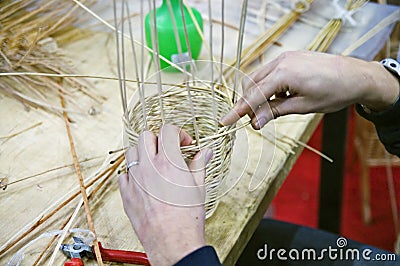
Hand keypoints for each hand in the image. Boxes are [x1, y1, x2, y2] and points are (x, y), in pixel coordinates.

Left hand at [119, 124, 212, 265]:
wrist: (173, 242)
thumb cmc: (186, 218)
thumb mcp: (199, 187)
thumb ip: (199, 164)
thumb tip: (205, 153)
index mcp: (169, 162)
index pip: (167, 130)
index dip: (178, 133)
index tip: (183, 143)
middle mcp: (149, 167)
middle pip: (146, 135)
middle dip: (158, 139)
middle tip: (168, 149)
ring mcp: (135, 180)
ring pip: (131, 151)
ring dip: (143, 153)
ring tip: (154, 163)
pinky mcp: (126, 194)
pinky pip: (123, 174)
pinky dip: (132, 173)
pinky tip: (143, 180)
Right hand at [220, 50, 398, 128]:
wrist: (356, 76)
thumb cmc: (334, 92)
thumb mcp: (303, 106)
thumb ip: (275, 112)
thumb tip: (254, 123)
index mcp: (283, 73)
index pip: (253, 95)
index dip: (238, 111)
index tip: (224, 121)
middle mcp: (281, 61)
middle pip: (252, 85)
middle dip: (249, 103)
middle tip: (256, 121)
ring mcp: (285, 57)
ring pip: (259, 78)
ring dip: (258, 95)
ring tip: (270, 110)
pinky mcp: (290, 58)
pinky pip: (270, 73)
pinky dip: (269, 86)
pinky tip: (280, 96)